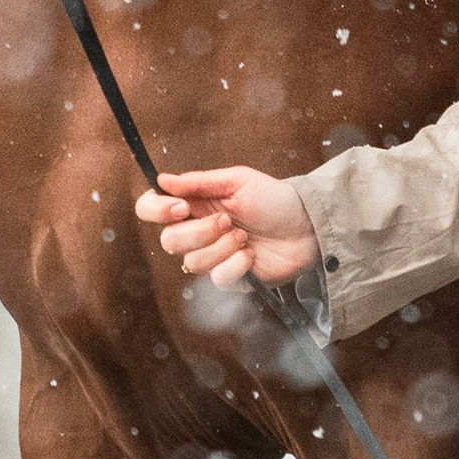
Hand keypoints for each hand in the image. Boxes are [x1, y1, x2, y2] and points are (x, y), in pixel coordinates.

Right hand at [135, 165, 319, 289]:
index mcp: (194, 205)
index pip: (151, 209)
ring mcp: (212, 257)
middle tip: (227, 221)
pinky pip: (217, 279)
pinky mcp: (229, 279)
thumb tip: (161, 179)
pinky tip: (251, 255)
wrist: (307, 226)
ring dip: (222, 247)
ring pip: (192, 262)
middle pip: (168, 241)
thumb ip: (198, 182)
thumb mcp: (238, 180)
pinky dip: (236, 265)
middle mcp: (197, 232)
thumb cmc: (274, 199)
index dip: (156, 210)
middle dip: (199, 232)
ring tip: (245, 236)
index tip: (180, 208)